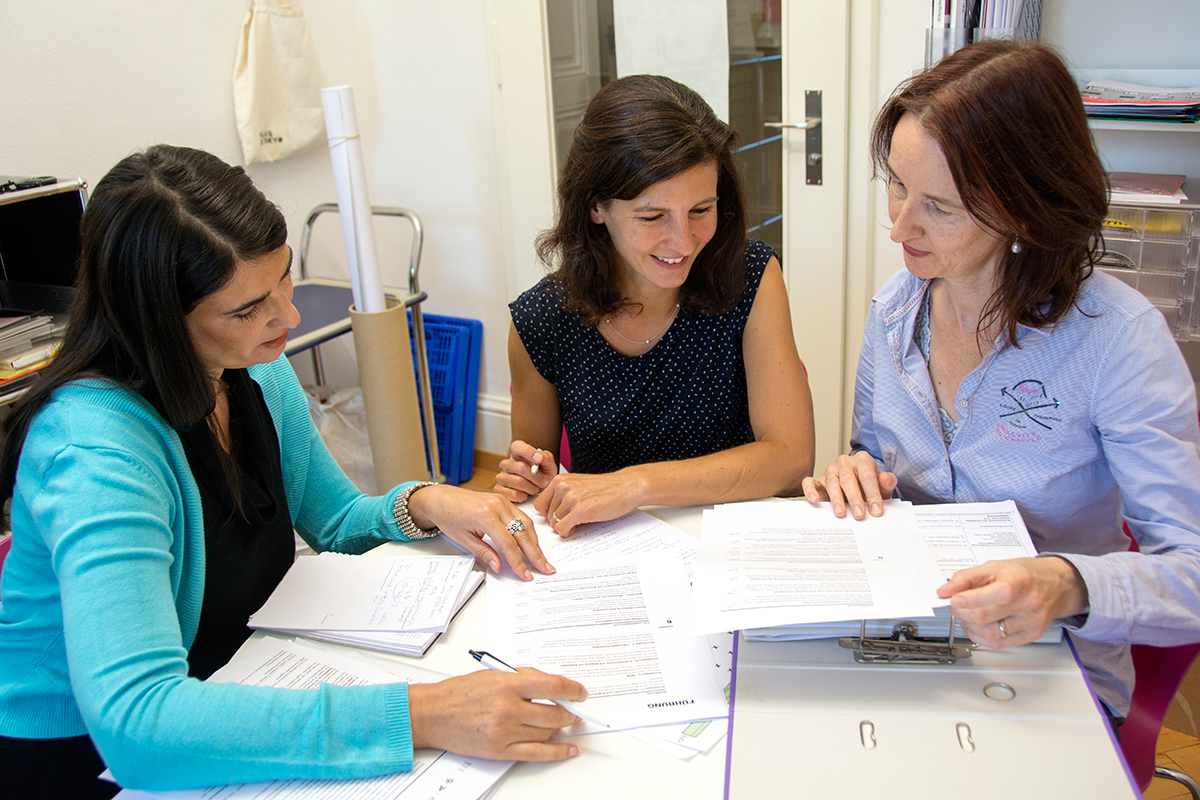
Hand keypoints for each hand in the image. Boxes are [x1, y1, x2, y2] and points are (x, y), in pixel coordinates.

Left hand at [406, 484, 553, 580]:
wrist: (442, 498)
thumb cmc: (449, 517)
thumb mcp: (463, 540)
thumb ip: (484, 553)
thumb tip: (499, 566)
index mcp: (485, 516)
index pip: (508, 543)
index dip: (519, 561)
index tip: (526, 574)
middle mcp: (497, 506)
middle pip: (522, 533)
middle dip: (535, 554)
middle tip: (546, 568)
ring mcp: (502, 502)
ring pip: (525, 524)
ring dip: (535, 543)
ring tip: (542, 559)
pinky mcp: (504, 501)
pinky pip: (521, 517)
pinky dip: (528, 531)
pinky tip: (532, 544)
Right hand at [409, 668, 585, 760]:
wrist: (432, 714)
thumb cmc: (459, 693)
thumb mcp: (493, 675)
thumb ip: (524, 678)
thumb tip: (552, 685)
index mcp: (508, 684)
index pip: (553, 686)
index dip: (573, 690)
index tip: (581, 692)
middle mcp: (508, 708)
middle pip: (554, 713)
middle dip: (570, 712)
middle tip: (575, 710)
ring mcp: (505, 731)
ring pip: (547, 732)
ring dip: (561, 728)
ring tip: (565, 723)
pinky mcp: (500, 751)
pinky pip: (536, 754)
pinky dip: (557, 752)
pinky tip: (569, 748)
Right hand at [494, 440, 556, 502]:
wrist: (538, 491)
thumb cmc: (542, 475)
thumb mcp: (548, 465)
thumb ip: (546, 458)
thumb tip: (540, 456)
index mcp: (517, 453)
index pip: (518, 447)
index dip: (528, 452)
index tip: (539, 459)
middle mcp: (506, 463)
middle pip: (521, 468)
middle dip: (536, 477)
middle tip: (543, 482)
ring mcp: (500, 477)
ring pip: (518, 482)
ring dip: (532, 488)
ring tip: (534, 488)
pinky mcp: (499, 490)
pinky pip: (514, 494)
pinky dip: (524, 496)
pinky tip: (525, 494)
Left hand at [533, 470, 640, 536]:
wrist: (626, 487)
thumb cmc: (605, 488)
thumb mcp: (577, 485)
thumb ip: (561, 494)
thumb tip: (547, 512)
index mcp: (559, 480)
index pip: (539, 503)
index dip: (548, 513)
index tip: (559, 515)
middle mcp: (562, 486)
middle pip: (545, 515)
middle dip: (557, 521)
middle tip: (572, 519)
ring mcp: (571, 498)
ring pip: (553, 523)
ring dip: (565, 526)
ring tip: (578, 521)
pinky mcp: (580, 510)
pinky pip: (561, 529)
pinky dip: (568, 532)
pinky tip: (578, 527)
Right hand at [801, 452, 897, 519]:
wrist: (857, 487)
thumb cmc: (869, 487)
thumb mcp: (883, 487)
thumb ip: (887, 483)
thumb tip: (886, 478)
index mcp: (862, 460)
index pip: (867, 476)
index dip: (872, 494)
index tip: (876, 510)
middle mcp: (845, 462)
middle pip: (848, 478)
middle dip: (855, 498)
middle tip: (859, 514)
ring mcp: (830, 470)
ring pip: (832, 482)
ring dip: (836, 499)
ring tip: (841, 513)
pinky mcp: (818, 479)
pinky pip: (809, 482)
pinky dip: (810, 490)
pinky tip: (815, 500)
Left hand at [937, 556, 1089, 647]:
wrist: (1057, 584)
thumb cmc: (1025, 574)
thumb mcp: (995, 566)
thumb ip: (967, 577)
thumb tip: (945, 591)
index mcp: (1020, 581)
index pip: (995, 594)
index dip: (969, 599)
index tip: (953, 599)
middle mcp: (1029, 603)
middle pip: (986, 617)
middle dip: (962, 612)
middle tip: (956, 605)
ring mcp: (1032, 621)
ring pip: (991, 634)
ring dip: (970, 627)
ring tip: (967, 616)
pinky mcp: (1032, 635)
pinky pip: (1000, 644)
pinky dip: (981, 638)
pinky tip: (977, 628)